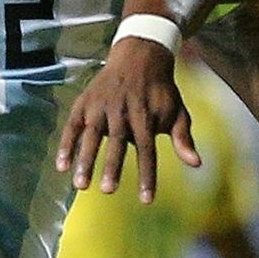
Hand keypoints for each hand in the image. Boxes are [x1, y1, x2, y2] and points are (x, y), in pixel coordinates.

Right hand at [57, 36, 199, 199]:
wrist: (139, 57)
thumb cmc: (161, 92)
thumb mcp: (177, 112)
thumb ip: (183, 139)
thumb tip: (197, 164)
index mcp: (146, 117)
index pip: (147, 151)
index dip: (147, 176)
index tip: (147, 200)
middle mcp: (122, 112)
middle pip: (117, 143)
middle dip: (112, 167)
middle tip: (108, 191)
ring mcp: (100, 106)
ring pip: (92, 135)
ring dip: (85, 160)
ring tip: (80, 185)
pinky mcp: (84, 103)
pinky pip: (73, 126)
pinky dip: (66, 145)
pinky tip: (61, 166)